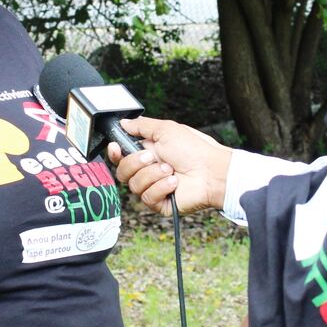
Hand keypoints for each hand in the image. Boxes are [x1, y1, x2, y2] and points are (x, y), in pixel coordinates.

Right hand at [107, 116, 231, 215]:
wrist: (212, 171)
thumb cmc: (195, 149)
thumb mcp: (167, 129)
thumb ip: (142, 126)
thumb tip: (124, 123)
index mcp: (148, 153)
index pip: (121, 157)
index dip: (114, 153)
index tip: (115, 147)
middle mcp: (149, 171)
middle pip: (122, 172)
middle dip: (135, 162)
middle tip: (153, 157)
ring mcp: (154, 188)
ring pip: (133, 185)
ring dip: (153, 174)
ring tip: (171, 169)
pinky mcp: (160, 203)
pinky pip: (147, 197)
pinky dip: (161, 187)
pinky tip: (175, 182)